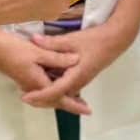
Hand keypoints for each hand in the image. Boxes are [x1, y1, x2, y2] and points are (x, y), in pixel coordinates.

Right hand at [0, 27, 90, 115]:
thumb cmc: (12, 49)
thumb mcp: (38, 51)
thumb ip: (57, 57)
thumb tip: (77, 60)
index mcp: (38, 83)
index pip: (60, 98)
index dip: (75, 105)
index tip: (87, 111)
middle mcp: (32, 88)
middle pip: (54, 100)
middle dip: (70, 103)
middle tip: (84, 107)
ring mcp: (27, 83)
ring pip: (48, 94)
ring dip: (61, 96)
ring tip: (76, 97)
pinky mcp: (24, 77)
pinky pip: (42, 88)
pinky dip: (52, 89)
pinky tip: (58, 83)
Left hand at [19, 21, 136, 113]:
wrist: (116, 39)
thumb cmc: (95, 40)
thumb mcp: (72, 40)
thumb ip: (52, 42)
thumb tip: (34, 40)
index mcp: (76, 76)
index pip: (54, 91)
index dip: (39, 95)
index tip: (25, 97)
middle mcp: (78, 82)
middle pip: (57, 97)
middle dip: (41, 99)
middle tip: (24, 97)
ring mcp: (80, 81)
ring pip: (62, 93)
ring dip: (47, 94)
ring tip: (31, 92)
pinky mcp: (81, 77)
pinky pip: (66, 87)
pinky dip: (55, 88)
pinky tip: (46, 83)